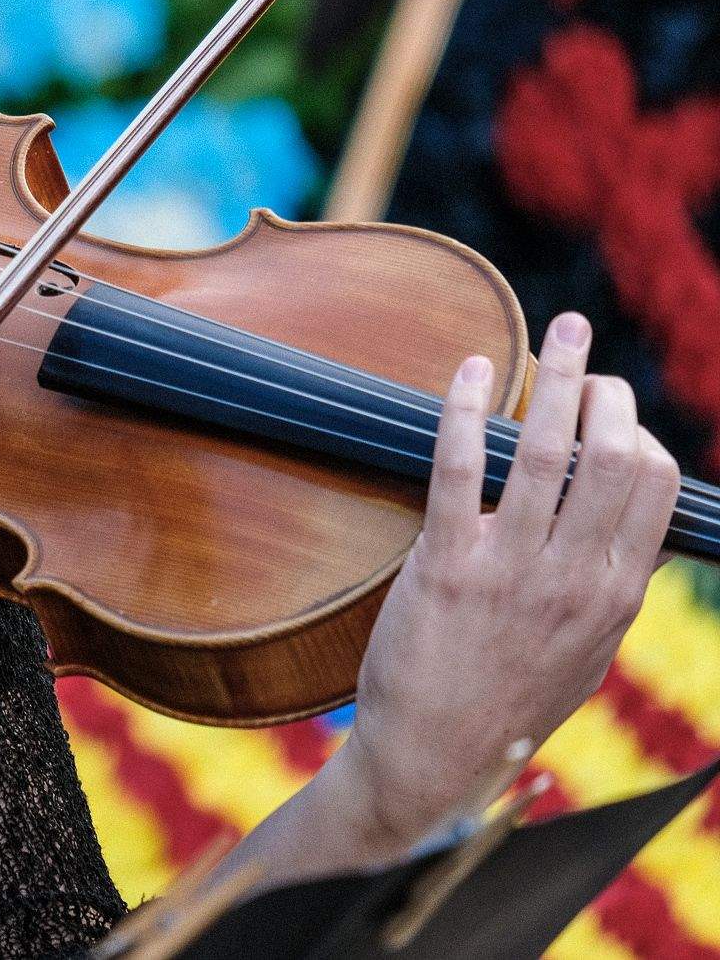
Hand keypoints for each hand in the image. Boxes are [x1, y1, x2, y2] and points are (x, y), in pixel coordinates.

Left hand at [335, 311, 679, 851]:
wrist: (430, 756)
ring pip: (551, 450)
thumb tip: (635, 536)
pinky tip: (473, 371)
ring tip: (560, 328)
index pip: (655, 485)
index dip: (639, 428)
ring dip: (559, 375)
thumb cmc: (503, 701)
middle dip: (606, 386)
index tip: (612, 402)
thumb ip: (609, 590)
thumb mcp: (585, 653)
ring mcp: (511, 570)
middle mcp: (573, 577)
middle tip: (582, 348)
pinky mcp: (445, 564)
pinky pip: (462, 467)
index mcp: (613, 594)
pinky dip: (470, 409)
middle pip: (615, 454)